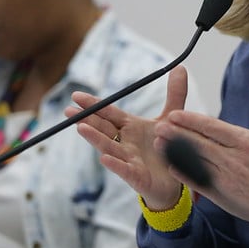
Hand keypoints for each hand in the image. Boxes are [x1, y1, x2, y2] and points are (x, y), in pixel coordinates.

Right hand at [65, 65, 189, 209]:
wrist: (176, 180)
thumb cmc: (167, 148)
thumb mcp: (172, 117)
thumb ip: (174, 94)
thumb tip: (179, 67)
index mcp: (131, 127)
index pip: (109, 113)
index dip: (94, 104)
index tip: (76, 96)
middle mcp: (126, 142)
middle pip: (103, 129)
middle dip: (86, 119)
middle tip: (68, 111)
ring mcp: (129, 159)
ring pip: (109, 147)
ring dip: (95, 138)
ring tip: (80, 128)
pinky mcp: (137, 177)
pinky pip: (125, 170)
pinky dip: (115, 164)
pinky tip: (104, 158)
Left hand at [155, 74, 248, 235]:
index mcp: (245, 142)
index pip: (212, 127)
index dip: (191, 120)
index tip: (174, 113)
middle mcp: (233, 160)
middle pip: (199, 144)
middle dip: (177, 134)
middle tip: (159, 124)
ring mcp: (226, 179)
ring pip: (195, 162)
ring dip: (175, 152)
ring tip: (158, 143)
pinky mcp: (223, 196)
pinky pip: (198, 183)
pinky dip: (184, 175)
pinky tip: (171, 166)